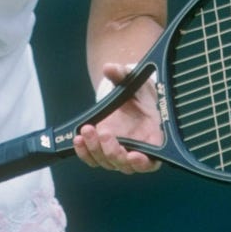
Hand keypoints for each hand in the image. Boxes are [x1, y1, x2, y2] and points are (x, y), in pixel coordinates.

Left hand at [73, 61, 162, 175]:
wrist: (129, 99)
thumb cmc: (138, 93)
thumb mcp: (134, 81)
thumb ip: (123, 75)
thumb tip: (109, 68)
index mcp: (152, 138)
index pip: (151, 160)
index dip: (143, 162)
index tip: (133, 156)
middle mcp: (137, 150)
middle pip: (124, 163)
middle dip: (112, 151)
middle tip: (104, 132)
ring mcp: (119, 153)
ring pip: (108, 162)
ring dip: (96, 150)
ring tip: (87, 131)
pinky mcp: (103, 152)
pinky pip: (93, 159)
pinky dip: (84, 153)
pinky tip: (78, 140)